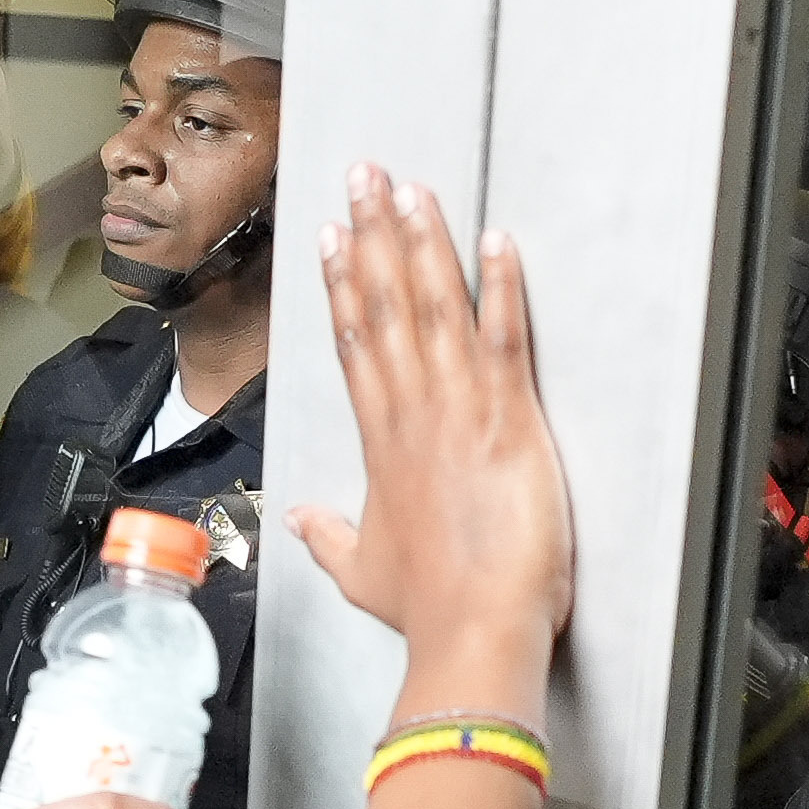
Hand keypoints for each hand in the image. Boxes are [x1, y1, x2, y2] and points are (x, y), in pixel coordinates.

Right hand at [294, 162, 570, 696]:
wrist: (472, 631)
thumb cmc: (427, 608)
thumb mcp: (363, 570)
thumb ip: (328, 537)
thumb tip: (299, 519)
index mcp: (381, 443)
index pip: (355, 344)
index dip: (344, 285)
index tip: (332, 238)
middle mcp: (413, 413)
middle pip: (386, 307)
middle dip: (374, 235)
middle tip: (364, 177)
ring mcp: (458, 411)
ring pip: (435, 308)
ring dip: (425, 243)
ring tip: (412, 189)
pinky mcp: (509, 419)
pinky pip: (505, 338)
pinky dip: (502, 288)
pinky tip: (496, 241)